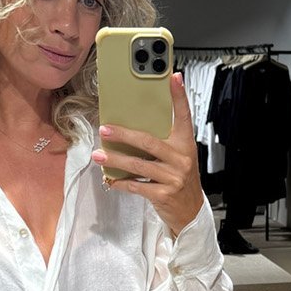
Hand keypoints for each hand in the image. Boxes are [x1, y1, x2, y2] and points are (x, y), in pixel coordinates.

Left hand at [92, 71, 204, 238]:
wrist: (191, 212)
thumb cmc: (181, 181)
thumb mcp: (179, 157)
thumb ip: (164, 143)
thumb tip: (134, 129)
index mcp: (185, 145)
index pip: (184, 116)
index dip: (179, 96)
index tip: (173, 78)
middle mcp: (181, 159)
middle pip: (148, 142)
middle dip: (123, 135)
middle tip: (105, 130)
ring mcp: (173, 178)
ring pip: (138, 165)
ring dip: (115, 160)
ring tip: (99, 155)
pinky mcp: (163, 194)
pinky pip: (137, 186)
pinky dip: (121, 182)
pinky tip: (110, 178)